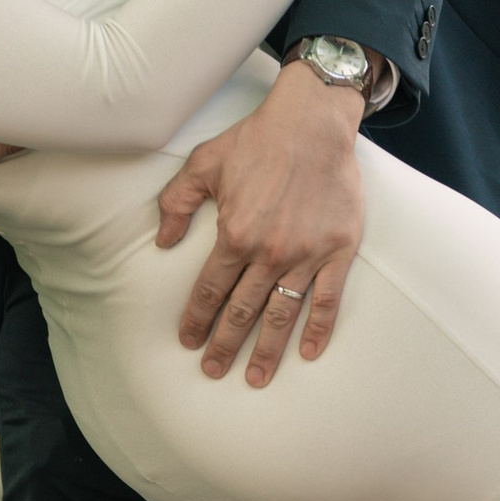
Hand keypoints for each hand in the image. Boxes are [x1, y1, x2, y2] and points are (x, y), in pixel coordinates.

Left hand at [156, 61, 365, 383]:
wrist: (313, 122)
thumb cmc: (257, 140)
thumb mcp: (203, 164)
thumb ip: (176, 203)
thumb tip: (162, 242)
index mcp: (235, 234)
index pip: (210, 289)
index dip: (197, 318)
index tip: (188, 341)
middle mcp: (269, 252)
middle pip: (242, 311)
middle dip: (225, 345)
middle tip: (213, 370)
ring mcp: (306, 255)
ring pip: (282, 313)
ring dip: (267, 350)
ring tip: (255, 378)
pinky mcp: (338, 251)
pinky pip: (328, 300)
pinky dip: (318, 329)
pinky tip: (307, 353)